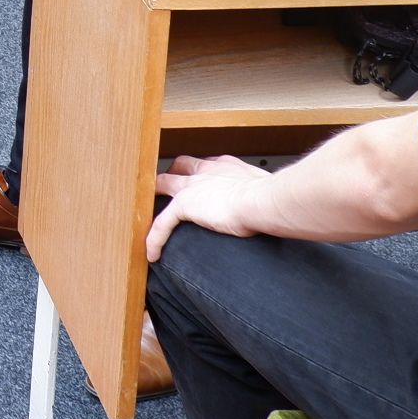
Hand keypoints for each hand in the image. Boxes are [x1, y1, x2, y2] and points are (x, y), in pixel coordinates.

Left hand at [146, 155, 271, 260]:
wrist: (262, 200)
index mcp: (226, 167)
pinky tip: (153, 253)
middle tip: (165, 186)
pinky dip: (155, 237)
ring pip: (162, 185)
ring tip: (147, 212)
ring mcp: (192, 186)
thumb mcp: (264, 191)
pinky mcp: (183, 205)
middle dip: (172, 173)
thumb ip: (259, 195)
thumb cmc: (270, 198)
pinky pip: (161, 222)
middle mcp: (206, 171)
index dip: (198, 172)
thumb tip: (270, 206)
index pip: (205, 165)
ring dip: (154, 196)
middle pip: (180, 165)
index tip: (198, 182)